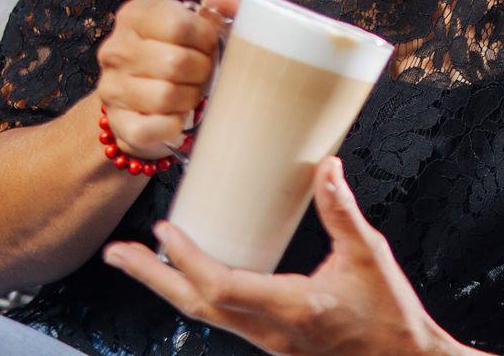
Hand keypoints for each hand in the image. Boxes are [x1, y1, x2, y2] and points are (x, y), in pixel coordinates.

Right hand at [94, 0, 237, 158]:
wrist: (146, 96)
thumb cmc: (181, 52)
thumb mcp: (200, 20)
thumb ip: (219, 2)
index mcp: (136, 16)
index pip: (179, 25)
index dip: (205, 39)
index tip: (209, 46)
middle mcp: (116, 49)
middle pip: (175, 63)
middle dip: (201, 72)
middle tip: (203, 73)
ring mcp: (111, 87)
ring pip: (164, 97)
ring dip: (189, 98)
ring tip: (192, 93)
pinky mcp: (117, 123)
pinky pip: (149, 129)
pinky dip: (172, 126)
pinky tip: (177, 117)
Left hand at [104, 158, 476, 355]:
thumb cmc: (388, 312)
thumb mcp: (368, 256)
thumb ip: (342, 212)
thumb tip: (327, 166)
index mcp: (291, 308)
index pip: (222, 286)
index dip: (187, 258)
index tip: (163, 230)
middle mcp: (268, 331)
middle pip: (195, 306)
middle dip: (151, 278)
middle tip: (116, 253)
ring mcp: (267, 341)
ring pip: (204, 314)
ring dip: (167, 286)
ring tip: (139, 260)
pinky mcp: (272, 341)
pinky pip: (222, 316)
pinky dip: (196, 292)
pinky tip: (190, 276)